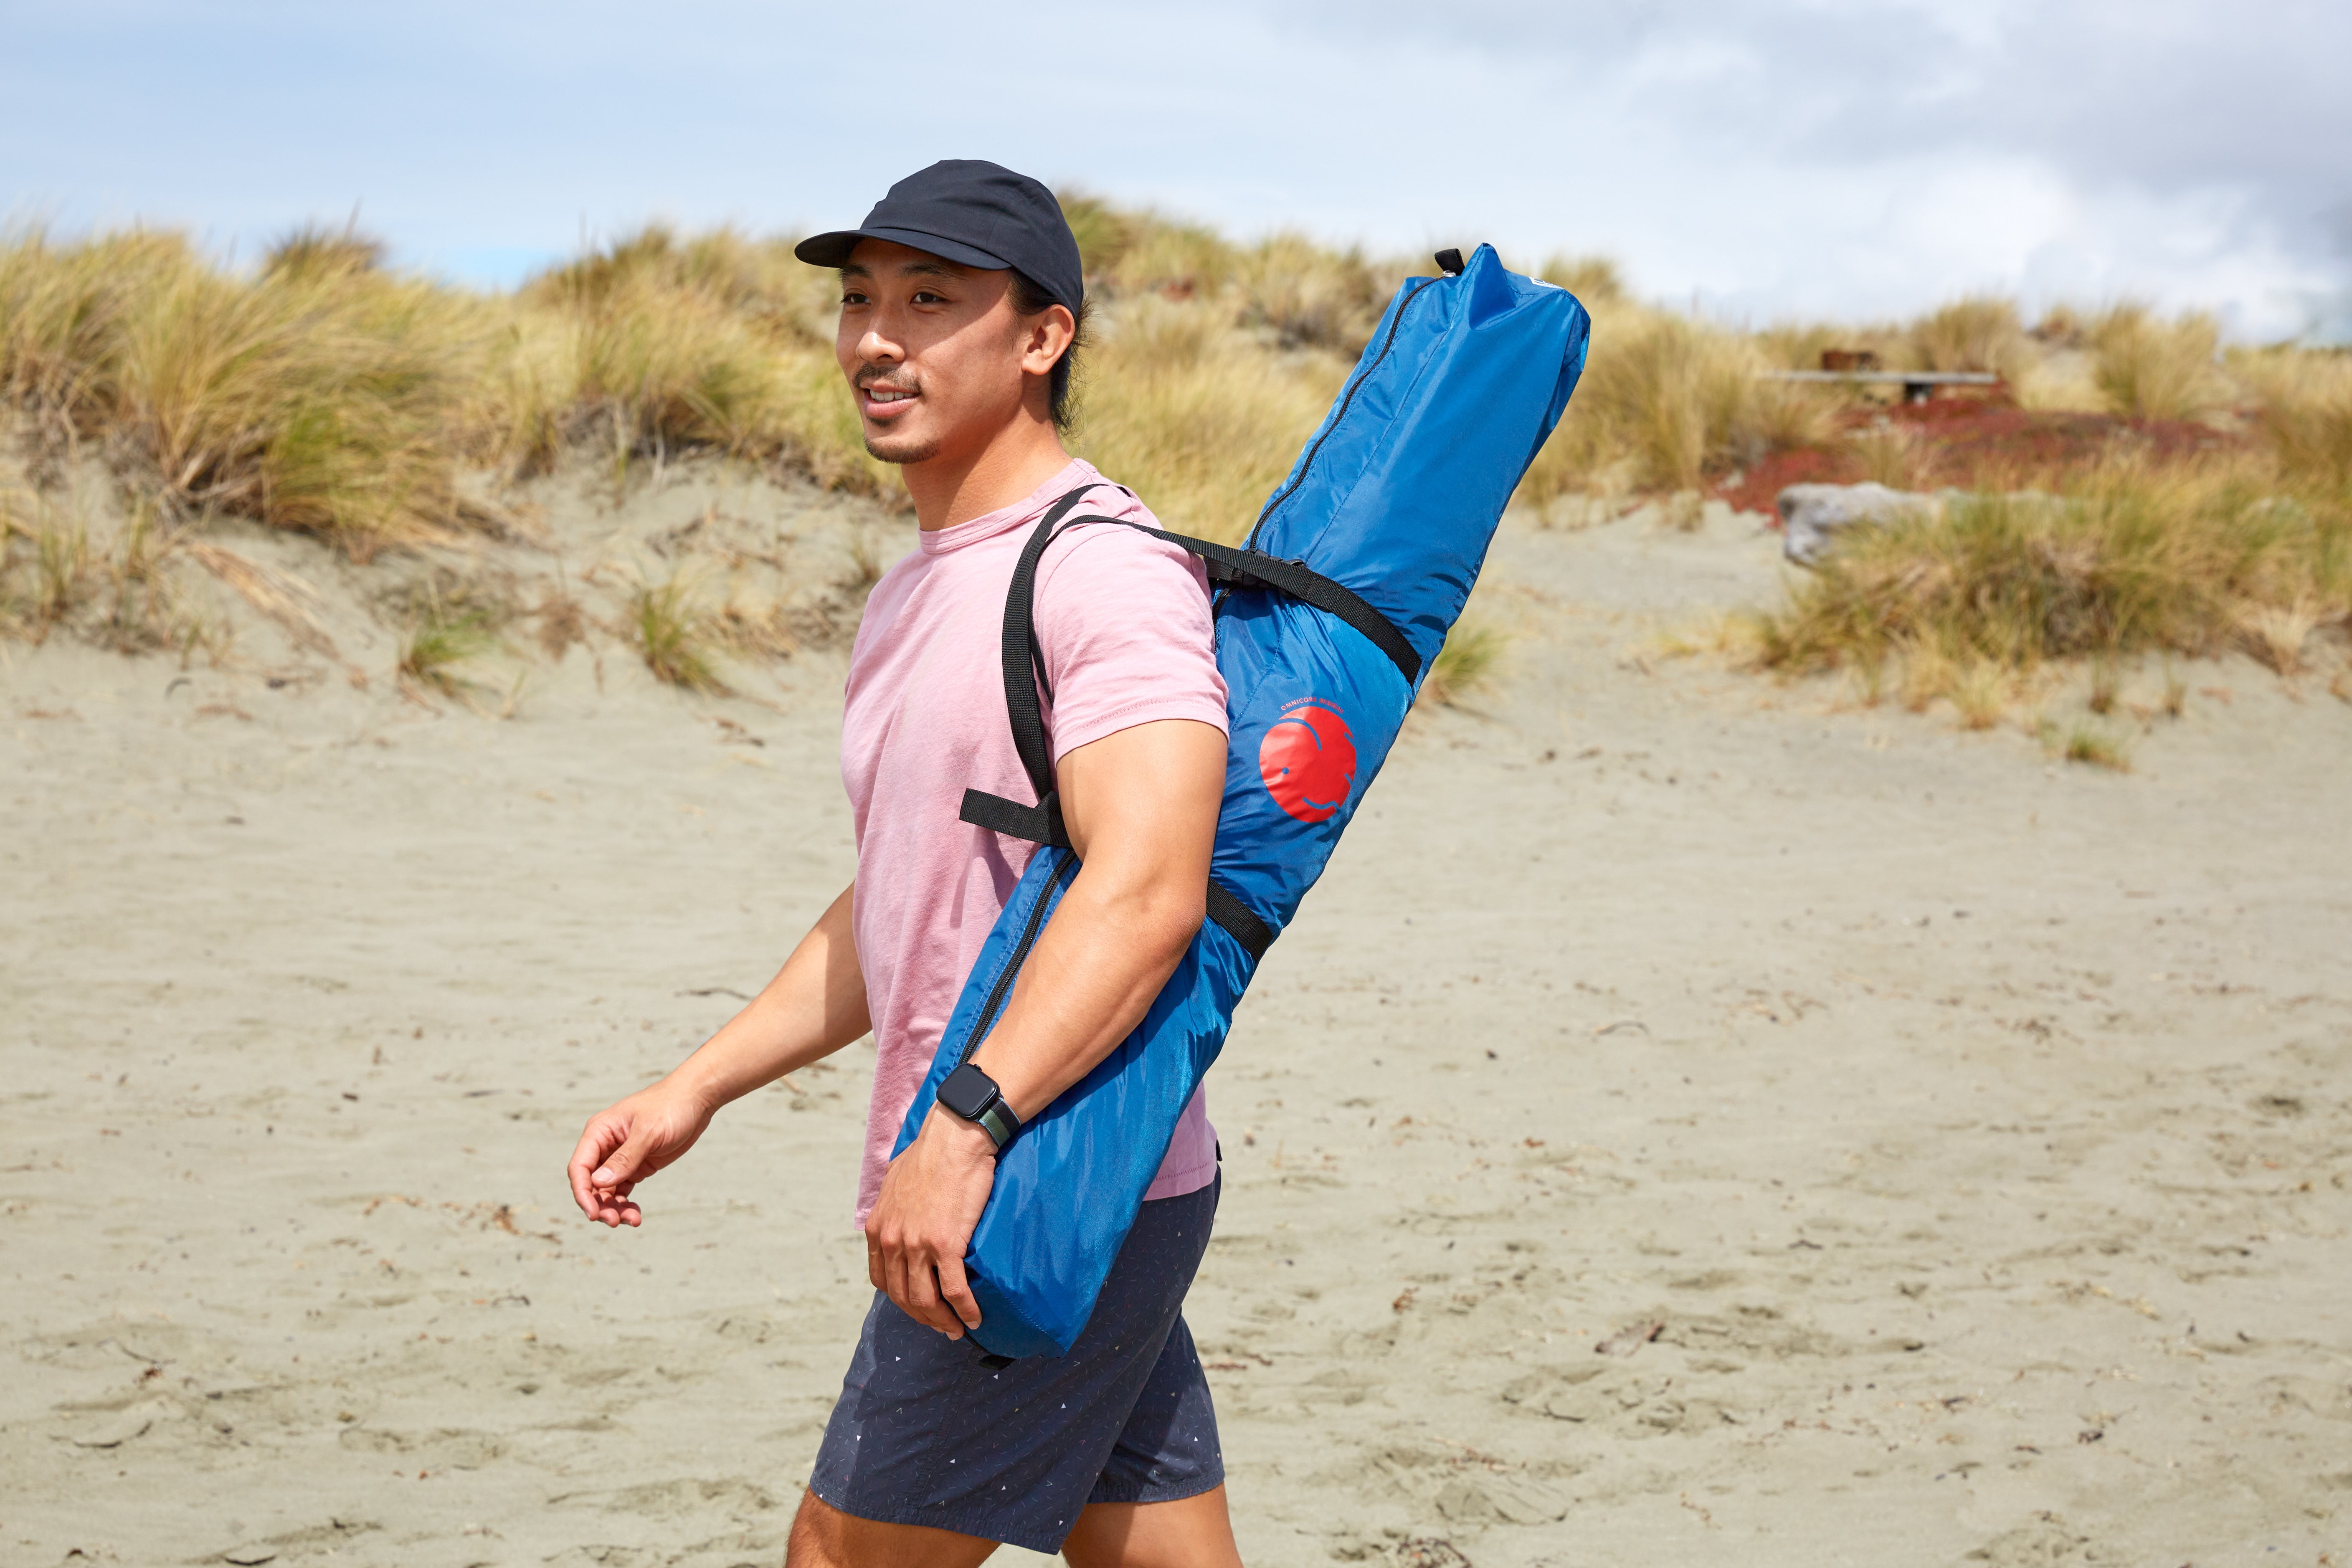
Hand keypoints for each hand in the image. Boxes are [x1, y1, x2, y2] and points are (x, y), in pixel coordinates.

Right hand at [566, 1078, 717, 1227]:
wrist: (696, 1100)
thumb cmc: (671, 1107)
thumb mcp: (649, 1132)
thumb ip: (625, 1158)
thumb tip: (598, 1183)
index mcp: (599, 1131)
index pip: (579, 1167)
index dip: (582, 1193)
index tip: (593, 1214)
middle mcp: (605, 1146)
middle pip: (590, 1184)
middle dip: (599, 1205)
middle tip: (615, 1222)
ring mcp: (619, 1157)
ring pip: (606, 1191)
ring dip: (614, 1208)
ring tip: (632, 1220)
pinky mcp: (635, 1166)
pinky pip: (622, 1190)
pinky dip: (625, 1204)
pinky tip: (636, 1215)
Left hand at [864, 1107, 997, 1336]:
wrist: (955, 1138)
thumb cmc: (932, 1154)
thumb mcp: (895, 1180)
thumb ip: (892, 1205)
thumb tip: (898, 1211)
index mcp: (877, 1228)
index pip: (882, 1280)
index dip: (900, 1300)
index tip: (918, 1307)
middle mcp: (892, 1241)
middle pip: (902, 1297)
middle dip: (922, 1318)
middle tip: (941, 1327)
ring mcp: (917, 1245)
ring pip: (926, 1300)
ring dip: (942, 1321)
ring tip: (957, 1329)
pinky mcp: (946, 1244)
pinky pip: (954, 1290)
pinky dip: (965, 1310)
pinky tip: (975, 1317)